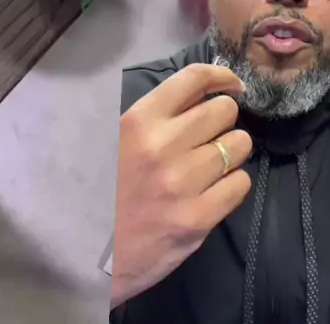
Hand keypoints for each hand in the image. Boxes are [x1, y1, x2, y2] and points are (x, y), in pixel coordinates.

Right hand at [111, 64, 251, 306]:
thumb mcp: (119, 139)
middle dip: (224, 120)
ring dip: (231, 152)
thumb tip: (204, 91)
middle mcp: (162, 145)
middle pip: (224, 110)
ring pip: (239, 145)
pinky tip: (214, 191)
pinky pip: (240, 184)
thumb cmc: (106, 189)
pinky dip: (233, 184)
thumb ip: (158, 114)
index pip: (194, 78)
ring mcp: (181, 183)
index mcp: (139, 120)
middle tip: (212, 136)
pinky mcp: (197, 220)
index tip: (232, 86)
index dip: (222, 76)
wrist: (88, 254)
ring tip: (213, 164)